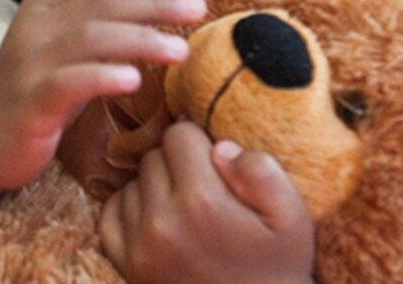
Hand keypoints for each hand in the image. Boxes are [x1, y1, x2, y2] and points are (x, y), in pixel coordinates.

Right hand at [0, 0, 206, 193]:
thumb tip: (155, 13)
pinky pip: (70, 82)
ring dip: (139, 40)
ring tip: (179, 51)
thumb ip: (99, 28)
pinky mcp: (31, 100)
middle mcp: (38, 27)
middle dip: (153, 2)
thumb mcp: (65, 51)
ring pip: (90, 38)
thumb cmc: (37, 93)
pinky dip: (103, 77)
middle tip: (197, 7)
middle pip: (102, 3)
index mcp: (47, 8)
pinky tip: (134, 81)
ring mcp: (32, 62)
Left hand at [100, 121, 315, 283]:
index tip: (214, 160)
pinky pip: (110, 215)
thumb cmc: (278, 268)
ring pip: (132, 183)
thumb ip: (261, 172)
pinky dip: (129, 209)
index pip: (179, 135)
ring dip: (154, 186)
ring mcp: (139, 247)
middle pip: (153, 157)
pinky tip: (157, 218)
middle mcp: (163, 221)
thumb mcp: (292, 218)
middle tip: (204, 185)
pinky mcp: (128, 267)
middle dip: (177, 162)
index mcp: (202, 202)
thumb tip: (219, 147)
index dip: (200, 142)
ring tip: (184, 207)